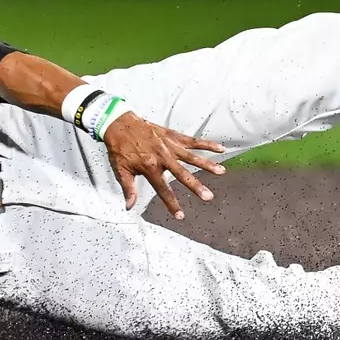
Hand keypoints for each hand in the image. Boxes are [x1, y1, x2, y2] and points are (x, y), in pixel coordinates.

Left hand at [102, 113, 225, 218]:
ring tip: (221, 172)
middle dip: (196, 186)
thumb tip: (130, 206)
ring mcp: (169, 145)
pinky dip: (207, 144)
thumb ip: (129, 189)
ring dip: (207, 164)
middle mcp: (162, 157)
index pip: (163, 190)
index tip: (181, 216)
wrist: (119, 123)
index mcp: (150, 168)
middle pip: (182, 174)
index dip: (172, 204)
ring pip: (192, 157)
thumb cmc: (119, 148)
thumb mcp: (120, 170)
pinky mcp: (173, 136)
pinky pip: (192, 141)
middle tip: (208, 196)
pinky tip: (220, 148)